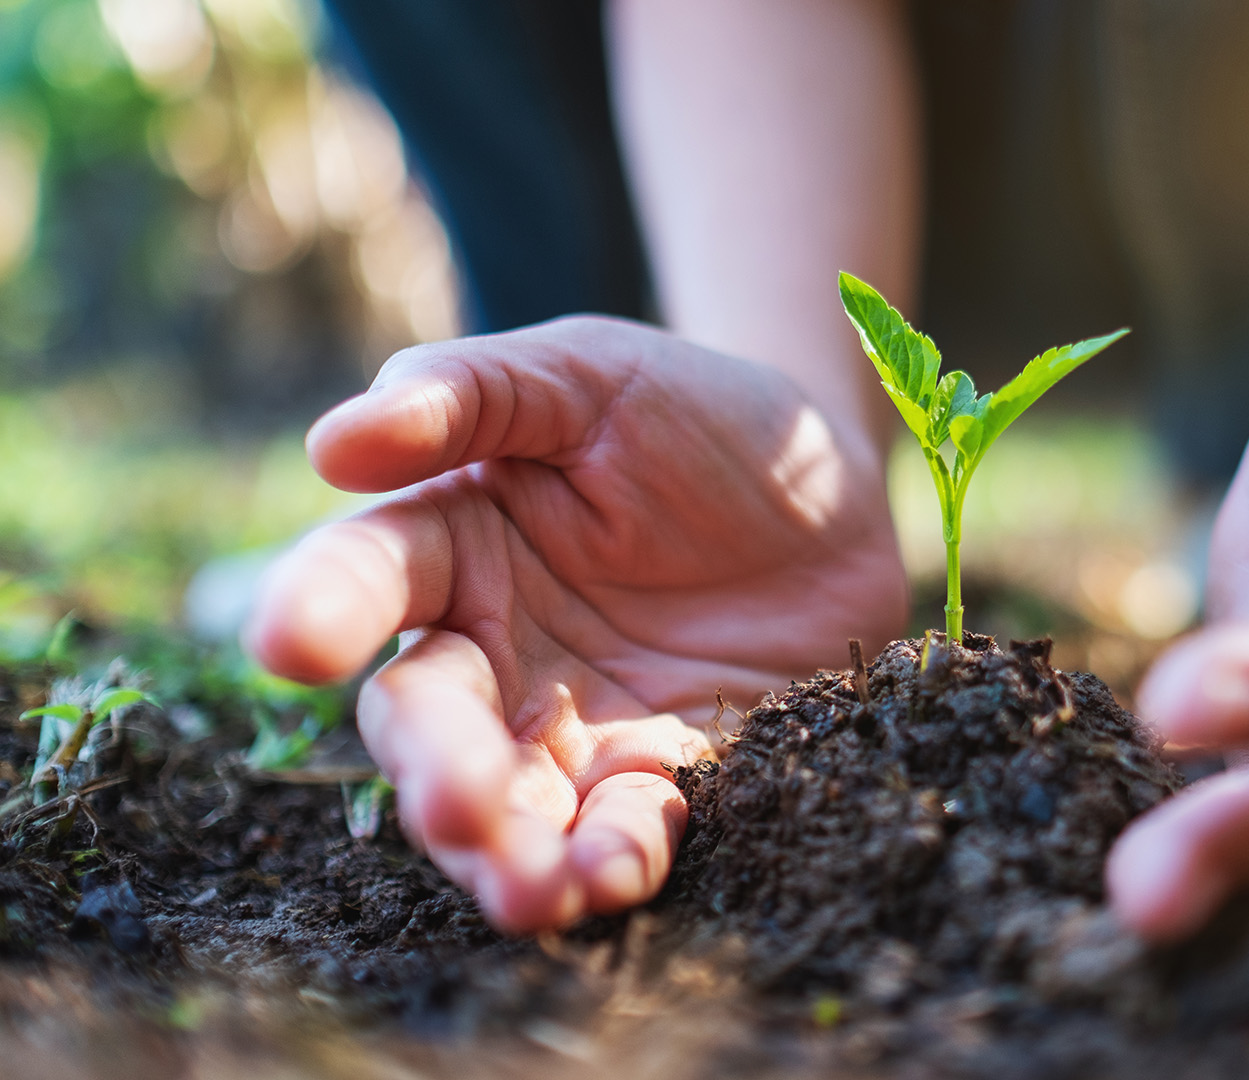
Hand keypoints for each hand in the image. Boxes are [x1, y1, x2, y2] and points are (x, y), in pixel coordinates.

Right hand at [245, 317, 906, 930]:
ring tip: (532, 890)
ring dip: (512, 855)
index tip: (293, 644)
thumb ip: (470, 393)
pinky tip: (618, 877)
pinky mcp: (668, 770)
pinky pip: (626, 828)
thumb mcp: (589, 374)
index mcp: (453, 543)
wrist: (833, 483)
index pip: (366, 578)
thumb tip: (333, 444)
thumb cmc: (696, 412)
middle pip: (430, 725)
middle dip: (436, 773)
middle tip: (458, 806)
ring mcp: (578, 724)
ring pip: (514, 806)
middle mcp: (496, 651)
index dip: (324, 607)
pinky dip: (614, 859)